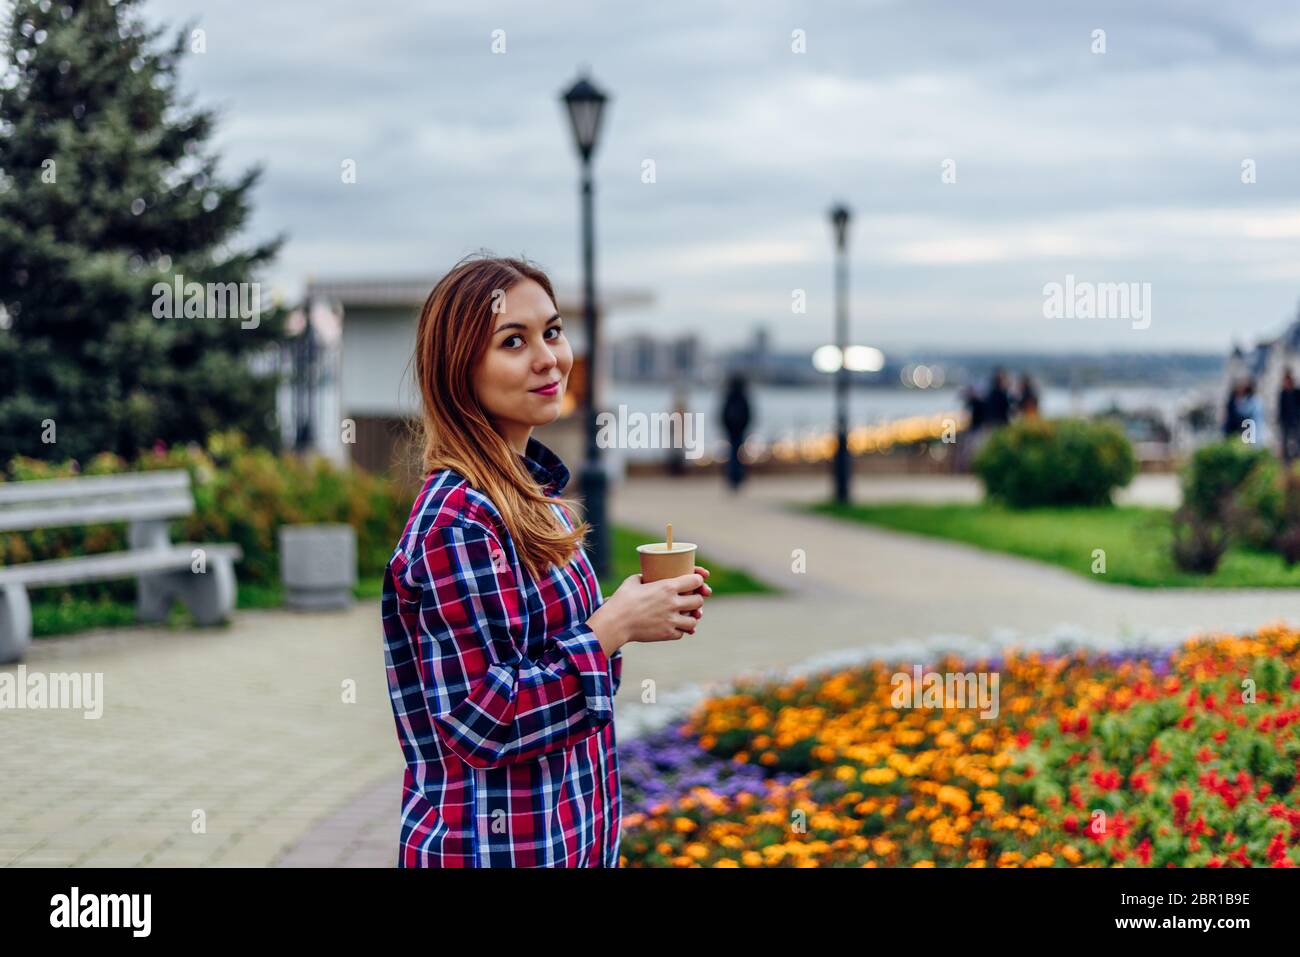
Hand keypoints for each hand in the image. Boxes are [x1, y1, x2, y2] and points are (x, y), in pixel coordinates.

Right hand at [587, 569, 707, 655]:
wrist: (615, 623)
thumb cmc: (621, 600)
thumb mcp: (633, 581)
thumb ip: (646, 577)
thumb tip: (648, 576)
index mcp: (667, 586)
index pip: (696, 581)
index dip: (698, 580)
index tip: (696, 582)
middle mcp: (673, 603)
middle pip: (699, 600)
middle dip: (696, 599)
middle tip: (690, 600)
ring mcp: (671, 620)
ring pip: (694, 620)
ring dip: (691, 617)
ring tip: (684, 615)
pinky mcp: (667, 634)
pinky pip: (682, 633)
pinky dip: (680, 630)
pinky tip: (674, 626)